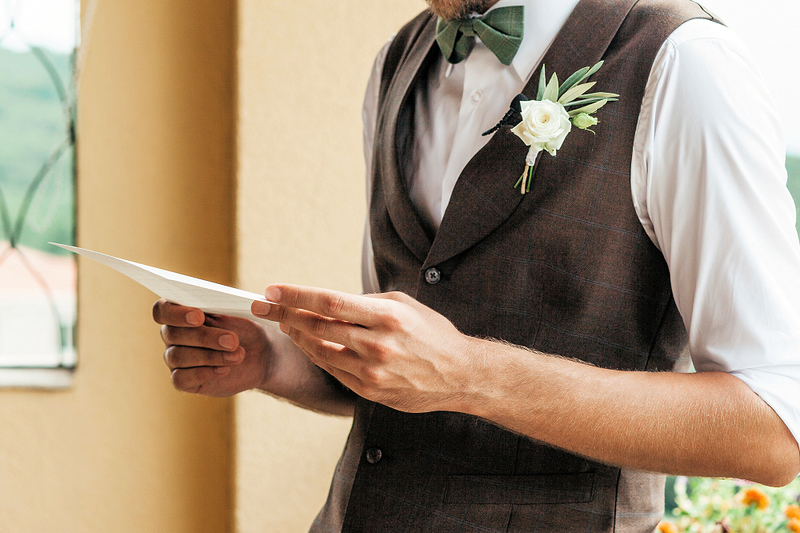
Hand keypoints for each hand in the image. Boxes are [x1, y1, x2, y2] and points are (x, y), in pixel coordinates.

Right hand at [153, 299, 271, 396]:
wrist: (261, 357)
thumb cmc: (247, 330)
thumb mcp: (240, 315)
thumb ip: (223, 309)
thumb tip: (219, 308)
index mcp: (181, 312)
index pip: (162, 309)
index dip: (175, 313)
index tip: (199, 316)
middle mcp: (172, 335)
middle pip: (171, 334)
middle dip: (204, 337)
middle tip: (232, 340)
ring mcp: (175, 359)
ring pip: (177, 356)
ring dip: (210, 356)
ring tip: (237, 355)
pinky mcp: (183, 381)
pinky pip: (180, 378)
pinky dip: (204, 373)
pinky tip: (225, 369)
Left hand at [251, 285, 479, 413]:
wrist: (459, 374)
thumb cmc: (433, 334)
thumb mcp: (405, 304)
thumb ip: (366, 302)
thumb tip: (328, 302)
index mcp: (387, 316)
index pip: (329, 302)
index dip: (296, 295)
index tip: (272, 290)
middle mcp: (377, 344)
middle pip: (317, 327)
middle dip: (283, 314)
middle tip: (264, 306)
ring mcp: (372, 371)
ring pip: (319, 351)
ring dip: (297, 335)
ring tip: (284, 322)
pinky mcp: (370, 391)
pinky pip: (332, 370)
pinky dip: (316, 355)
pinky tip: (307, 343)